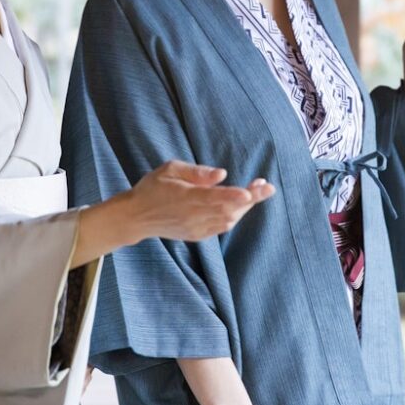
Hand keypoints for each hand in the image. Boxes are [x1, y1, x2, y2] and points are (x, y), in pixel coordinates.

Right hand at [126, 160, 274, 242]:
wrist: (137, 217)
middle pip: (227, 210)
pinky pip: (222, 226)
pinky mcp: (197, 235)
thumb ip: (196, 171)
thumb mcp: (170, 169)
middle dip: (251, 199)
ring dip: (245, 207)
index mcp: (184, 198)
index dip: (233, 196)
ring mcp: (196, 228)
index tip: (250, 191)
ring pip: (228, 220)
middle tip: (268, 186)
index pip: (213, 198)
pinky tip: (242, 203)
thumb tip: (222, 175)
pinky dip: (235, 215)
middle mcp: (192, 216)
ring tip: (258, 190)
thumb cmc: (153, 187)